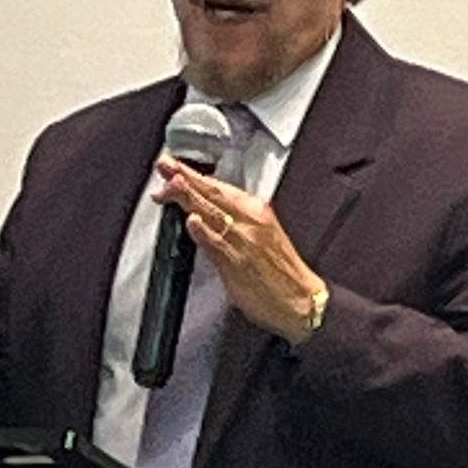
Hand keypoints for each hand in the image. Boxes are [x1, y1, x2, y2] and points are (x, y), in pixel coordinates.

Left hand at [155, 158, 326, 345]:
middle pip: (212, 194)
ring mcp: (244, 241)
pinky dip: (203, 231)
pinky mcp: (238, 264)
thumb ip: (233, 220)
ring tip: (171, 185)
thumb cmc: (282, 272)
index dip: (193, 175)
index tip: (173, 167)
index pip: (219, 187)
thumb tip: (202, 211)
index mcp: (257, 211)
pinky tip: (192, 221)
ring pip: (212, 214)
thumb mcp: (262, 233)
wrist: (303, 301)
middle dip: (184, 178)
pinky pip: (217, 244)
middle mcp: (251, 221)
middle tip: (164, 166)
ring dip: (189, 198)